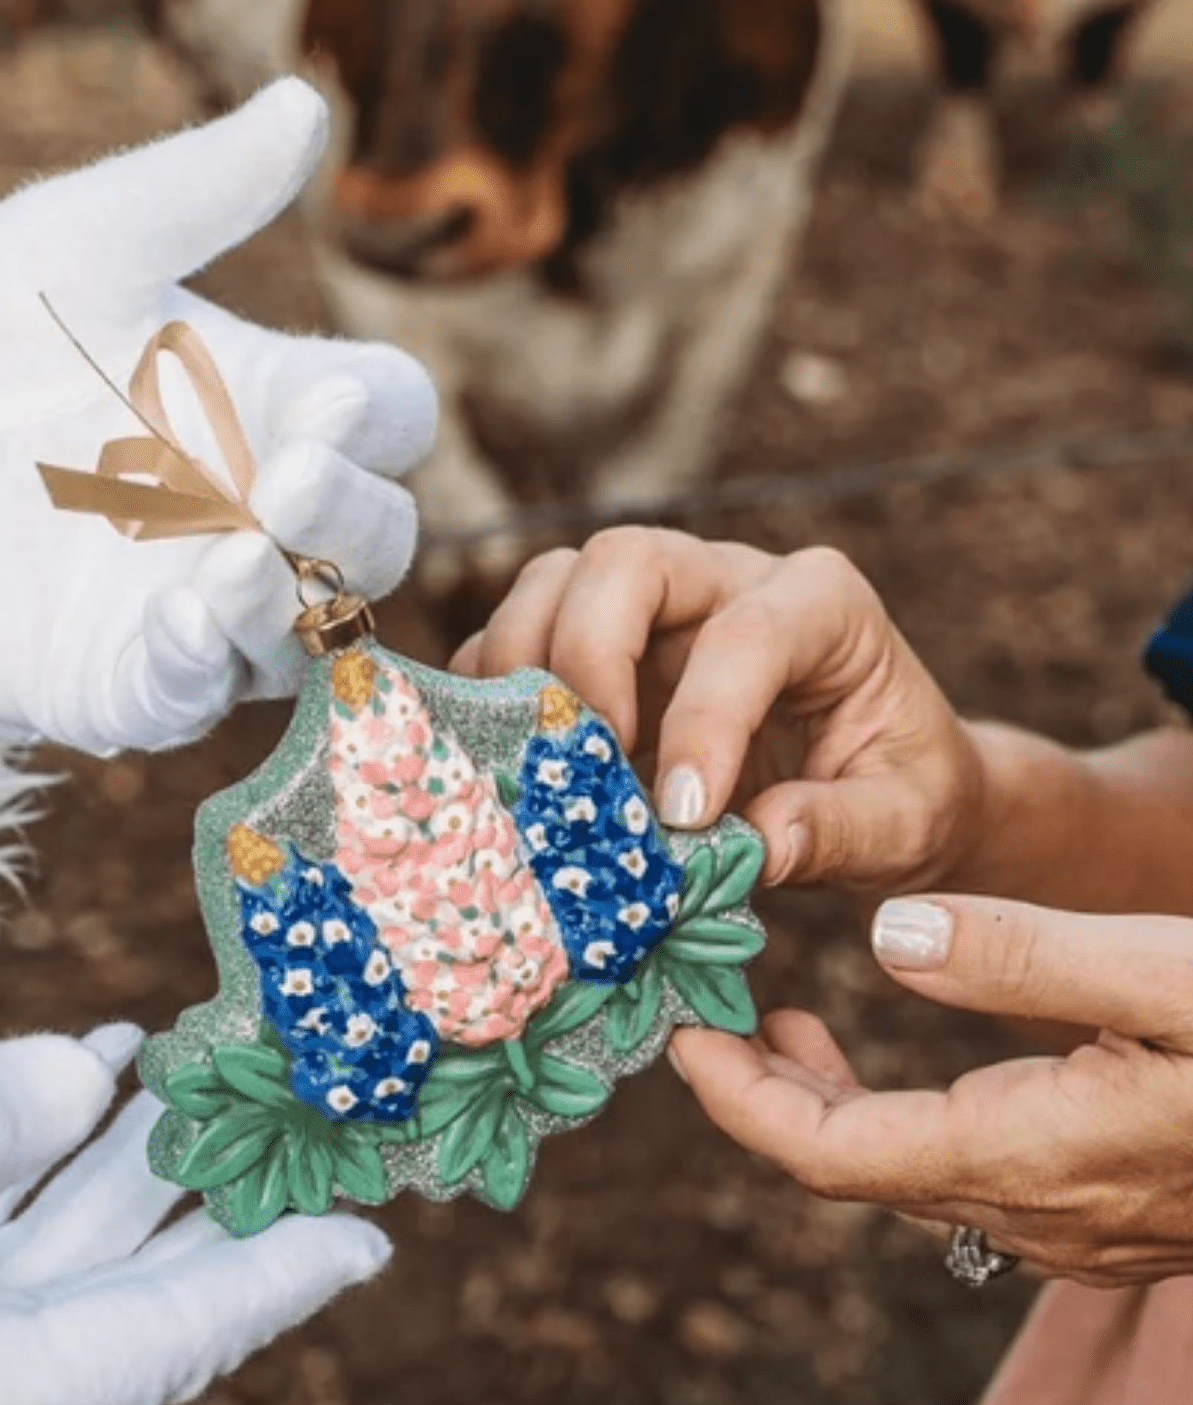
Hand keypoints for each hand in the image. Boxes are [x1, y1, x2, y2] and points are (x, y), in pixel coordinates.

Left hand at [0, 78, 435, 755]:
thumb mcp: (68, 246)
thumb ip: (189, 192)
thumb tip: (303, 102)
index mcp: (264, 403)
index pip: (385, 416)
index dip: (373, 417)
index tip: (314, 397)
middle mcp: (253, 510)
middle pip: (378, 535)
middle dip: (353, 518)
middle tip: (282, 483)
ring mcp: (198, 603)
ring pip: (312, 631)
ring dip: (294, 602)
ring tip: (229, 563)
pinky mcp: (127, 679)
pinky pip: (204, 696)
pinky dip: (206, 670)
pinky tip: (175, 624)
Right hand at [0, 1026, 388, 1404]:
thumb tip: (79, 1078)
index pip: (168, 1333)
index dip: (275, 1277)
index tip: (371, 1232)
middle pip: (137, 1291)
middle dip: (218, 1199)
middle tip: (298, 1113)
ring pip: (69, 1253)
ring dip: (133, 1158)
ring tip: (187, 1059)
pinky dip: (44, 1156)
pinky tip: (79, 1074)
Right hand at [453, 527, 985, 889]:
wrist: (875, 781)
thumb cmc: (898, 787)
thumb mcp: (906, 820)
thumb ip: (844, 828)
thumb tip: (763, 843)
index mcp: (823, 603)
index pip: (746, 634)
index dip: (704, 722)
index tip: (683, 816)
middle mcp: (726, 579)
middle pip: (624, 560)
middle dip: (589, 654)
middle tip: (594, 760)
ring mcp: (652, 605)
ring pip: (555, 583)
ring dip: (525, 667)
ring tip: (540, 764)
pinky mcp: (599, 647)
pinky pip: (520, 639)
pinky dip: (499, 697)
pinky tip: (511, 765)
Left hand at [669, 894, 1192, 1285]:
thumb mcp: (1171, 971)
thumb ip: (1025, 956)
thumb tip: (885, 938)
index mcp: (1030, 1151)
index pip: (830, 1153)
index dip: (739, 1103)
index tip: (679, 1041)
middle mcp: (1036, 1208)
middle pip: (853, 1167)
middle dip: (765, 1097)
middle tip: (708, 1015)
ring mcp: (1072, 1220)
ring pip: (903, 1172)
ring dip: (826, 1102)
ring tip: (778, 1016)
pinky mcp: (1102, 1203)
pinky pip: (959, 1171)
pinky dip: (892, 1112)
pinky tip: (887, 1051)